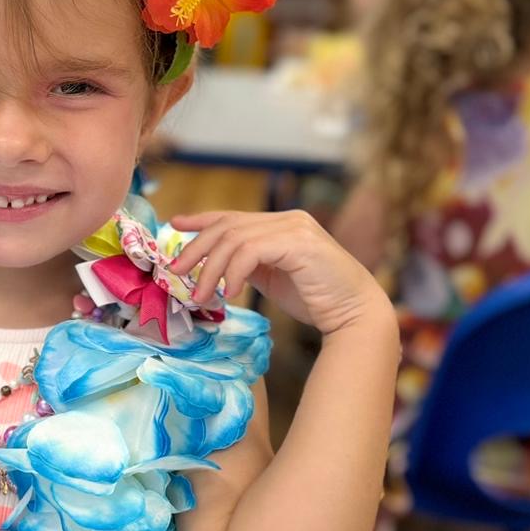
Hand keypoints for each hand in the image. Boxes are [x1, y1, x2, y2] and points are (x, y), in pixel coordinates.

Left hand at [170, 210, 391, 336]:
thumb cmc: (317, 299)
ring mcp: (295, 228)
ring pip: (235, 239)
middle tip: (176, 273)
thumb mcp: (273, 277)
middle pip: (228, 225)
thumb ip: (250, 265)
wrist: (354, 314)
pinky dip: (234, 272)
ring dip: (210, 270)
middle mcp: (289, 219)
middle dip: (196, 249)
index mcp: (283, 224)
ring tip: (201, 296)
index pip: (234, 216)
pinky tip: (230, 293)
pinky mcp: (299, 243)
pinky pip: (251, 252)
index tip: (175, 225)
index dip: (201, 219)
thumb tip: (215, 266)